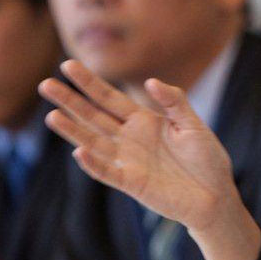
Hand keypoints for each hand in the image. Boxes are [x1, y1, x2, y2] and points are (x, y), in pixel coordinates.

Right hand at [40, 60, 260, 259]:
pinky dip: (94, 164)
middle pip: (93, 116)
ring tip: (51, 115)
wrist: (216, 195)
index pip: (109, 97)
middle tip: (45, 84)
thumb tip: (149, 81)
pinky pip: (108, 172)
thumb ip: (174, 102)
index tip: (67, 64)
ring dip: (73, 130)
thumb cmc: (207, 159)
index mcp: (143, 120)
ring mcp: (128, 161)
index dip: (89, 82)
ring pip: (93, 142)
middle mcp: (129, 138)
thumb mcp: (193, 125)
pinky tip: (79, 152)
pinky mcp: (132, 183)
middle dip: (70, 100)